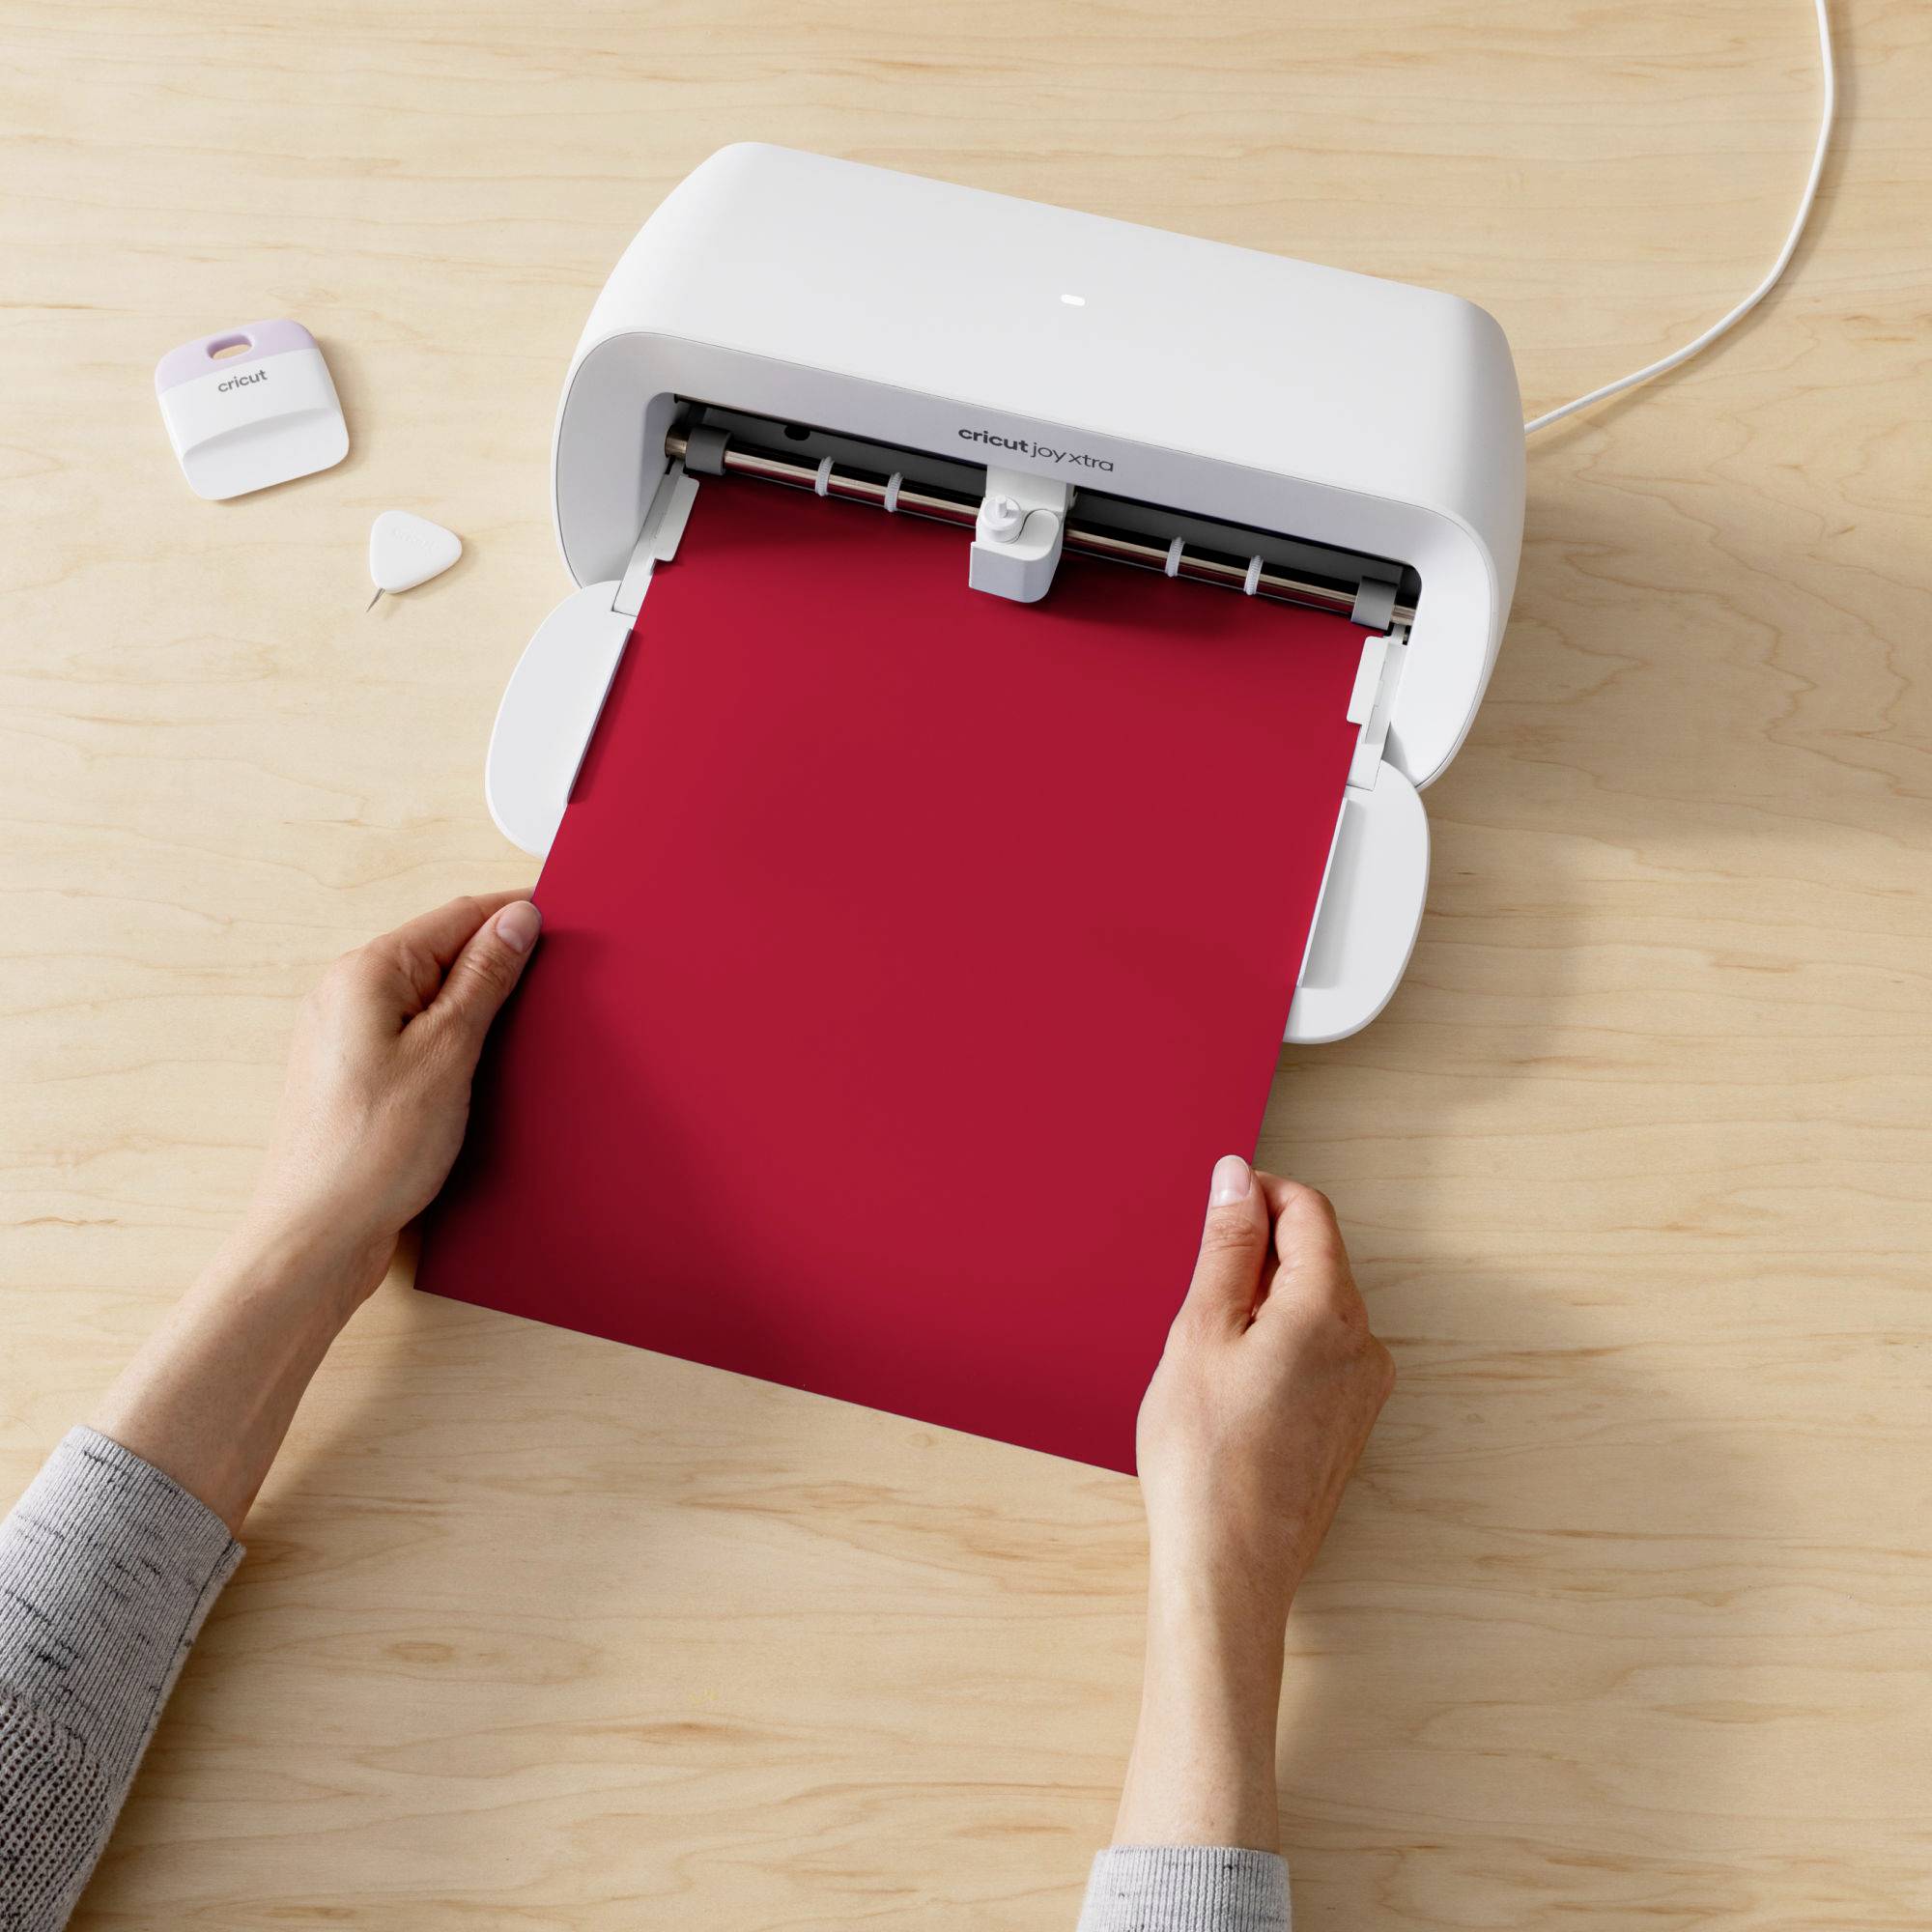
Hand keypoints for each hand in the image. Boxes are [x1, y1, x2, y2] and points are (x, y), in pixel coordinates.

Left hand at [91, 893, 539, 1532]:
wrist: (316, 1238)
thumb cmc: (371, 1153)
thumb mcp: (450, 1052)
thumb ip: (485, 978)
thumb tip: (516, 920)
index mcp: (366, 973)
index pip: (457, 916)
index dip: (515, 917)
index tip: (564, 924)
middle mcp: (346, 995)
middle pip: (442, 954)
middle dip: (499, 965)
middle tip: (551, 989)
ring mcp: (346, 1037)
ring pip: (431, 998)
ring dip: (478, 1010)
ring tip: (517, 1037)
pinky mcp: (354, 1076)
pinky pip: (416, 1036)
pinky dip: (454, 1044)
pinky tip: (479, 1073)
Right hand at [1139, 1155, 1393, 1625]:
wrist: (1229, 1567)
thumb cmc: (1205, 1458)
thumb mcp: (1200, 1331)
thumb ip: (1225, 1246)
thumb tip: (1238, 1179)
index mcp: (1329, 1308)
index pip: (1308, 1209)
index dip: (1257, 1195)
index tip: (1212, 1209)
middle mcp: (1363, 1343)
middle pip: (1316, 1256)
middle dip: (1256, 1253)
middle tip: (1195, 1293)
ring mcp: (1363, 1388)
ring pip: (1314, 1305)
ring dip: (1263, 1301)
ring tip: (1207, 1350)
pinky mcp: (1350, 1423)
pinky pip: (1318, 1352)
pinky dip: (1276, 1344)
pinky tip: (1231, 1386)